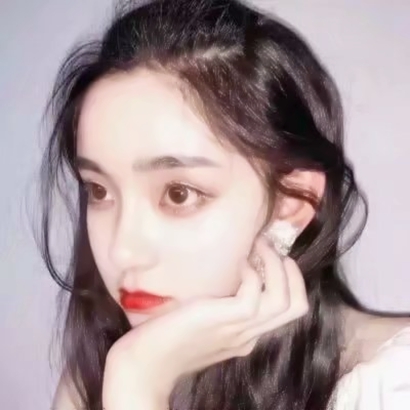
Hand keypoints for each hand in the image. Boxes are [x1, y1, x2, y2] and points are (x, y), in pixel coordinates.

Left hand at [104, 236, 308, 404]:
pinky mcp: (224, 320)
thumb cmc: (168, 337)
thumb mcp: (203, 322)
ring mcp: (239, 329)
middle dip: (290, 270)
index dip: (289, 279)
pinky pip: (255, 293)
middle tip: (269, 247)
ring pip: (284, 300)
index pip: (288, 309)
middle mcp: (250, 334)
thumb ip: (220, 308)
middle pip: (297, 306)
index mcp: (246, 335)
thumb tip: (229, 277)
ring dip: (275, 265)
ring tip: (258, 246)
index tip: (271, 256)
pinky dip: (252, 272)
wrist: (145, 364)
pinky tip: (238, 262)